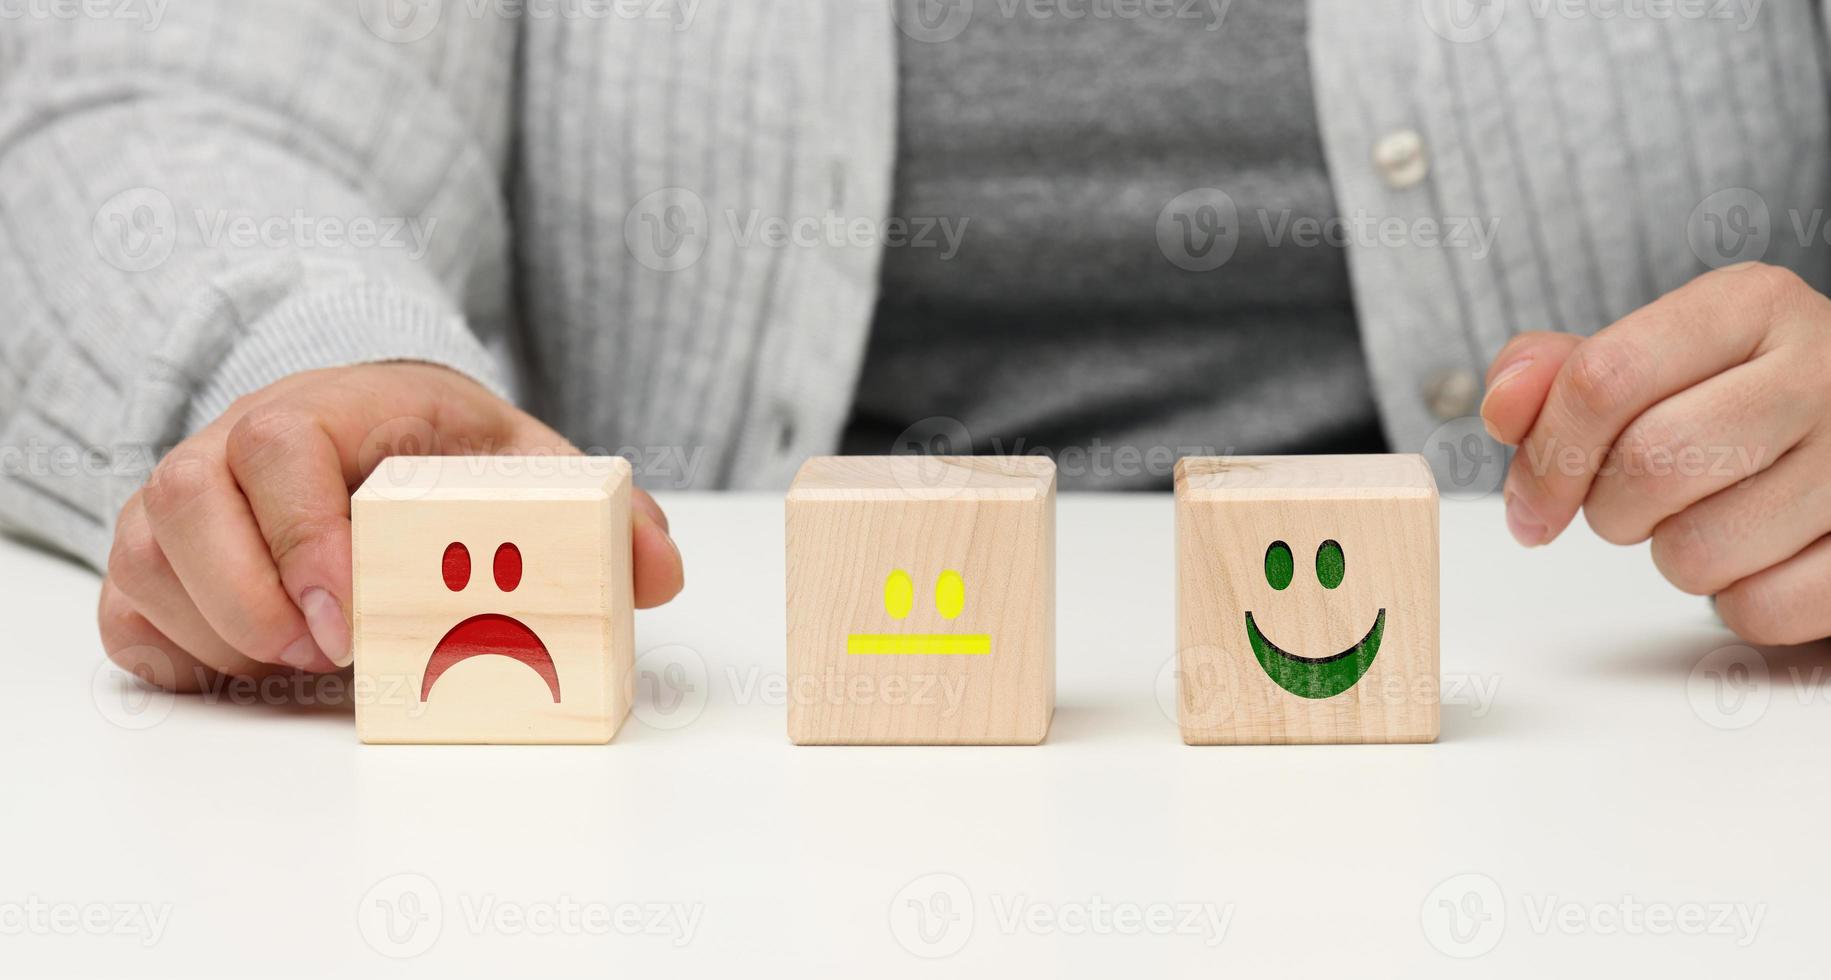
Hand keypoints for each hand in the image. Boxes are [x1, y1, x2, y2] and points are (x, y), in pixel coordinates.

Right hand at [99, 363, 684, 691]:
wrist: (373, 424)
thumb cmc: (444, 450)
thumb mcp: (530, 461)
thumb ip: (602, 510)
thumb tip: (660, 572)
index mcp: (332, 408)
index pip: (281, 448)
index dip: (302, 537)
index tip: (348, 620)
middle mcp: (239, 444)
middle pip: (184, 500)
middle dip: (245, 595)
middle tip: (323, 657)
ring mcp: (189, 498)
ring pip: (143, 555)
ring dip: (212, 627)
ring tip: (292, 668)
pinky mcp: (160, 554)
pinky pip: (127, 604)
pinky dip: (172, 649)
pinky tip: (242, 671)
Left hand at [1480, 262, 1830, 645]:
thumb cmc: (1745, 398)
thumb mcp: (1659, 357)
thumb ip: (1563, 373)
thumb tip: (1503, 405)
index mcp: (1752, 304)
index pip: (1604, 378)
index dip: (1546, 455)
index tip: (1533, 501)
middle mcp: (1823, 369)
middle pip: (1649, 466)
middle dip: (1610, 508)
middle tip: (1633, 504)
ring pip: (1698, 551)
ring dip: (1674, 556)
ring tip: (1710, 518)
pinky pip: (1760, 609)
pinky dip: (1738, 602)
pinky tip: (1762, 556)